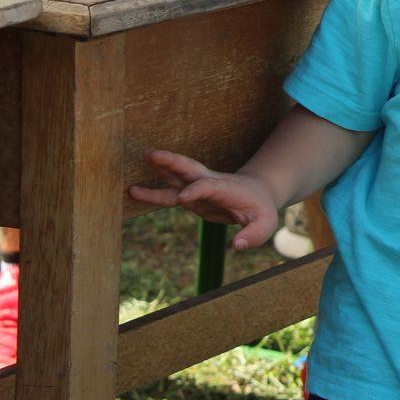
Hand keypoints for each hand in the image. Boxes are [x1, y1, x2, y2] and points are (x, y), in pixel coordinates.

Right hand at [128, 149, 279, 250]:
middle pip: (189, 169)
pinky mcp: (191, 199)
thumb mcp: (266, 223)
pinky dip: (153, 193)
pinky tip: (133, 191)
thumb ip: (254, 235)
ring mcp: (198, 189)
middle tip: (150, 153)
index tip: (184, 199)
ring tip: (139, 160)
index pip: (208, 186)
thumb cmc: (260, 209)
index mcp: (225, 188)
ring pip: (176, 177)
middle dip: (171, 162)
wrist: (257, 194)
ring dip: (159, 169)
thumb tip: (237, 246)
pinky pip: (169, 195)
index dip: (196, 192)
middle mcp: (209, 184)